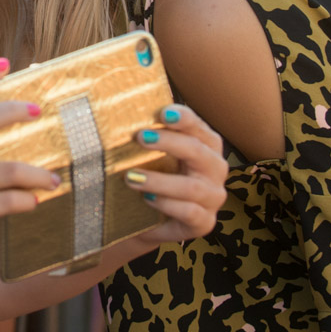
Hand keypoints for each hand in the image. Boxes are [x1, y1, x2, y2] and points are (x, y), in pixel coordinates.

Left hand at [125, 105, 226, 244]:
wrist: (146, 219)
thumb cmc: (152, 176)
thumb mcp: (151, 153)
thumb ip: (146, 133)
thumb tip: (116, 109)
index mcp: (206, 146)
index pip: (198, 128)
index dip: (184, 118)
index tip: (163, 112)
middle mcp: (214, 169)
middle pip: (198, 152)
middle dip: (169, 143)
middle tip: (140, 137)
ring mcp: (212, 197)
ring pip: (192, 187)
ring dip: (159, 181)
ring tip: (131, 177)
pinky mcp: (204, 222)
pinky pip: (190, 212)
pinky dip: (166, 204)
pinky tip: (147, 199)